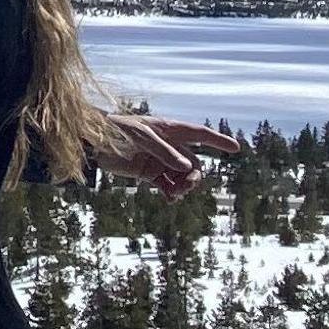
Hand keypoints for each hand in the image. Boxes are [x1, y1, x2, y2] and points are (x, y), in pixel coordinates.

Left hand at [95, 115, 240, 199]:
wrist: (92, 144)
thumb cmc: (116, 132)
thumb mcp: (141, 139)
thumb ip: (165, 153)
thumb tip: (187, 168)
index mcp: (168, 129)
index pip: (199, 133)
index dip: (218, 141)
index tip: (236, 149)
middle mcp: (167, 144)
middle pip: (193, 161)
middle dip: (194, 175)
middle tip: (186, 187)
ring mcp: (159, 159)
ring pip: (182, 175)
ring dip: (184, 186)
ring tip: (174, 195)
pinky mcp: (149, 173)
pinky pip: (168, 184)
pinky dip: (172, 192)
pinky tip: (170, 199)